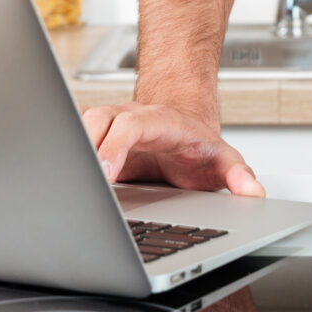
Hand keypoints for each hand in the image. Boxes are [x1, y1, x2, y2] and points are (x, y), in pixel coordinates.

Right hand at [79, 100, 264, 196]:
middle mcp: (128, 118)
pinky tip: (58, 178)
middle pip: (95, 119)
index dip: (114, 147)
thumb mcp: (224, 160)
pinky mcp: (94, 138)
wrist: (183, 128)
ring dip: (69, 149)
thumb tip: (253, 192)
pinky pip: (71, 137)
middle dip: (82, 147)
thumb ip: (239, 175)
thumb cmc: (198, 146)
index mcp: (157, 122)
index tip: (106, 174)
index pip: (130, 126)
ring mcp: (108, 125)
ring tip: (64, 184)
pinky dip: (62, 152)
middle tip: (79, 183)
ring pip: (78, 125)